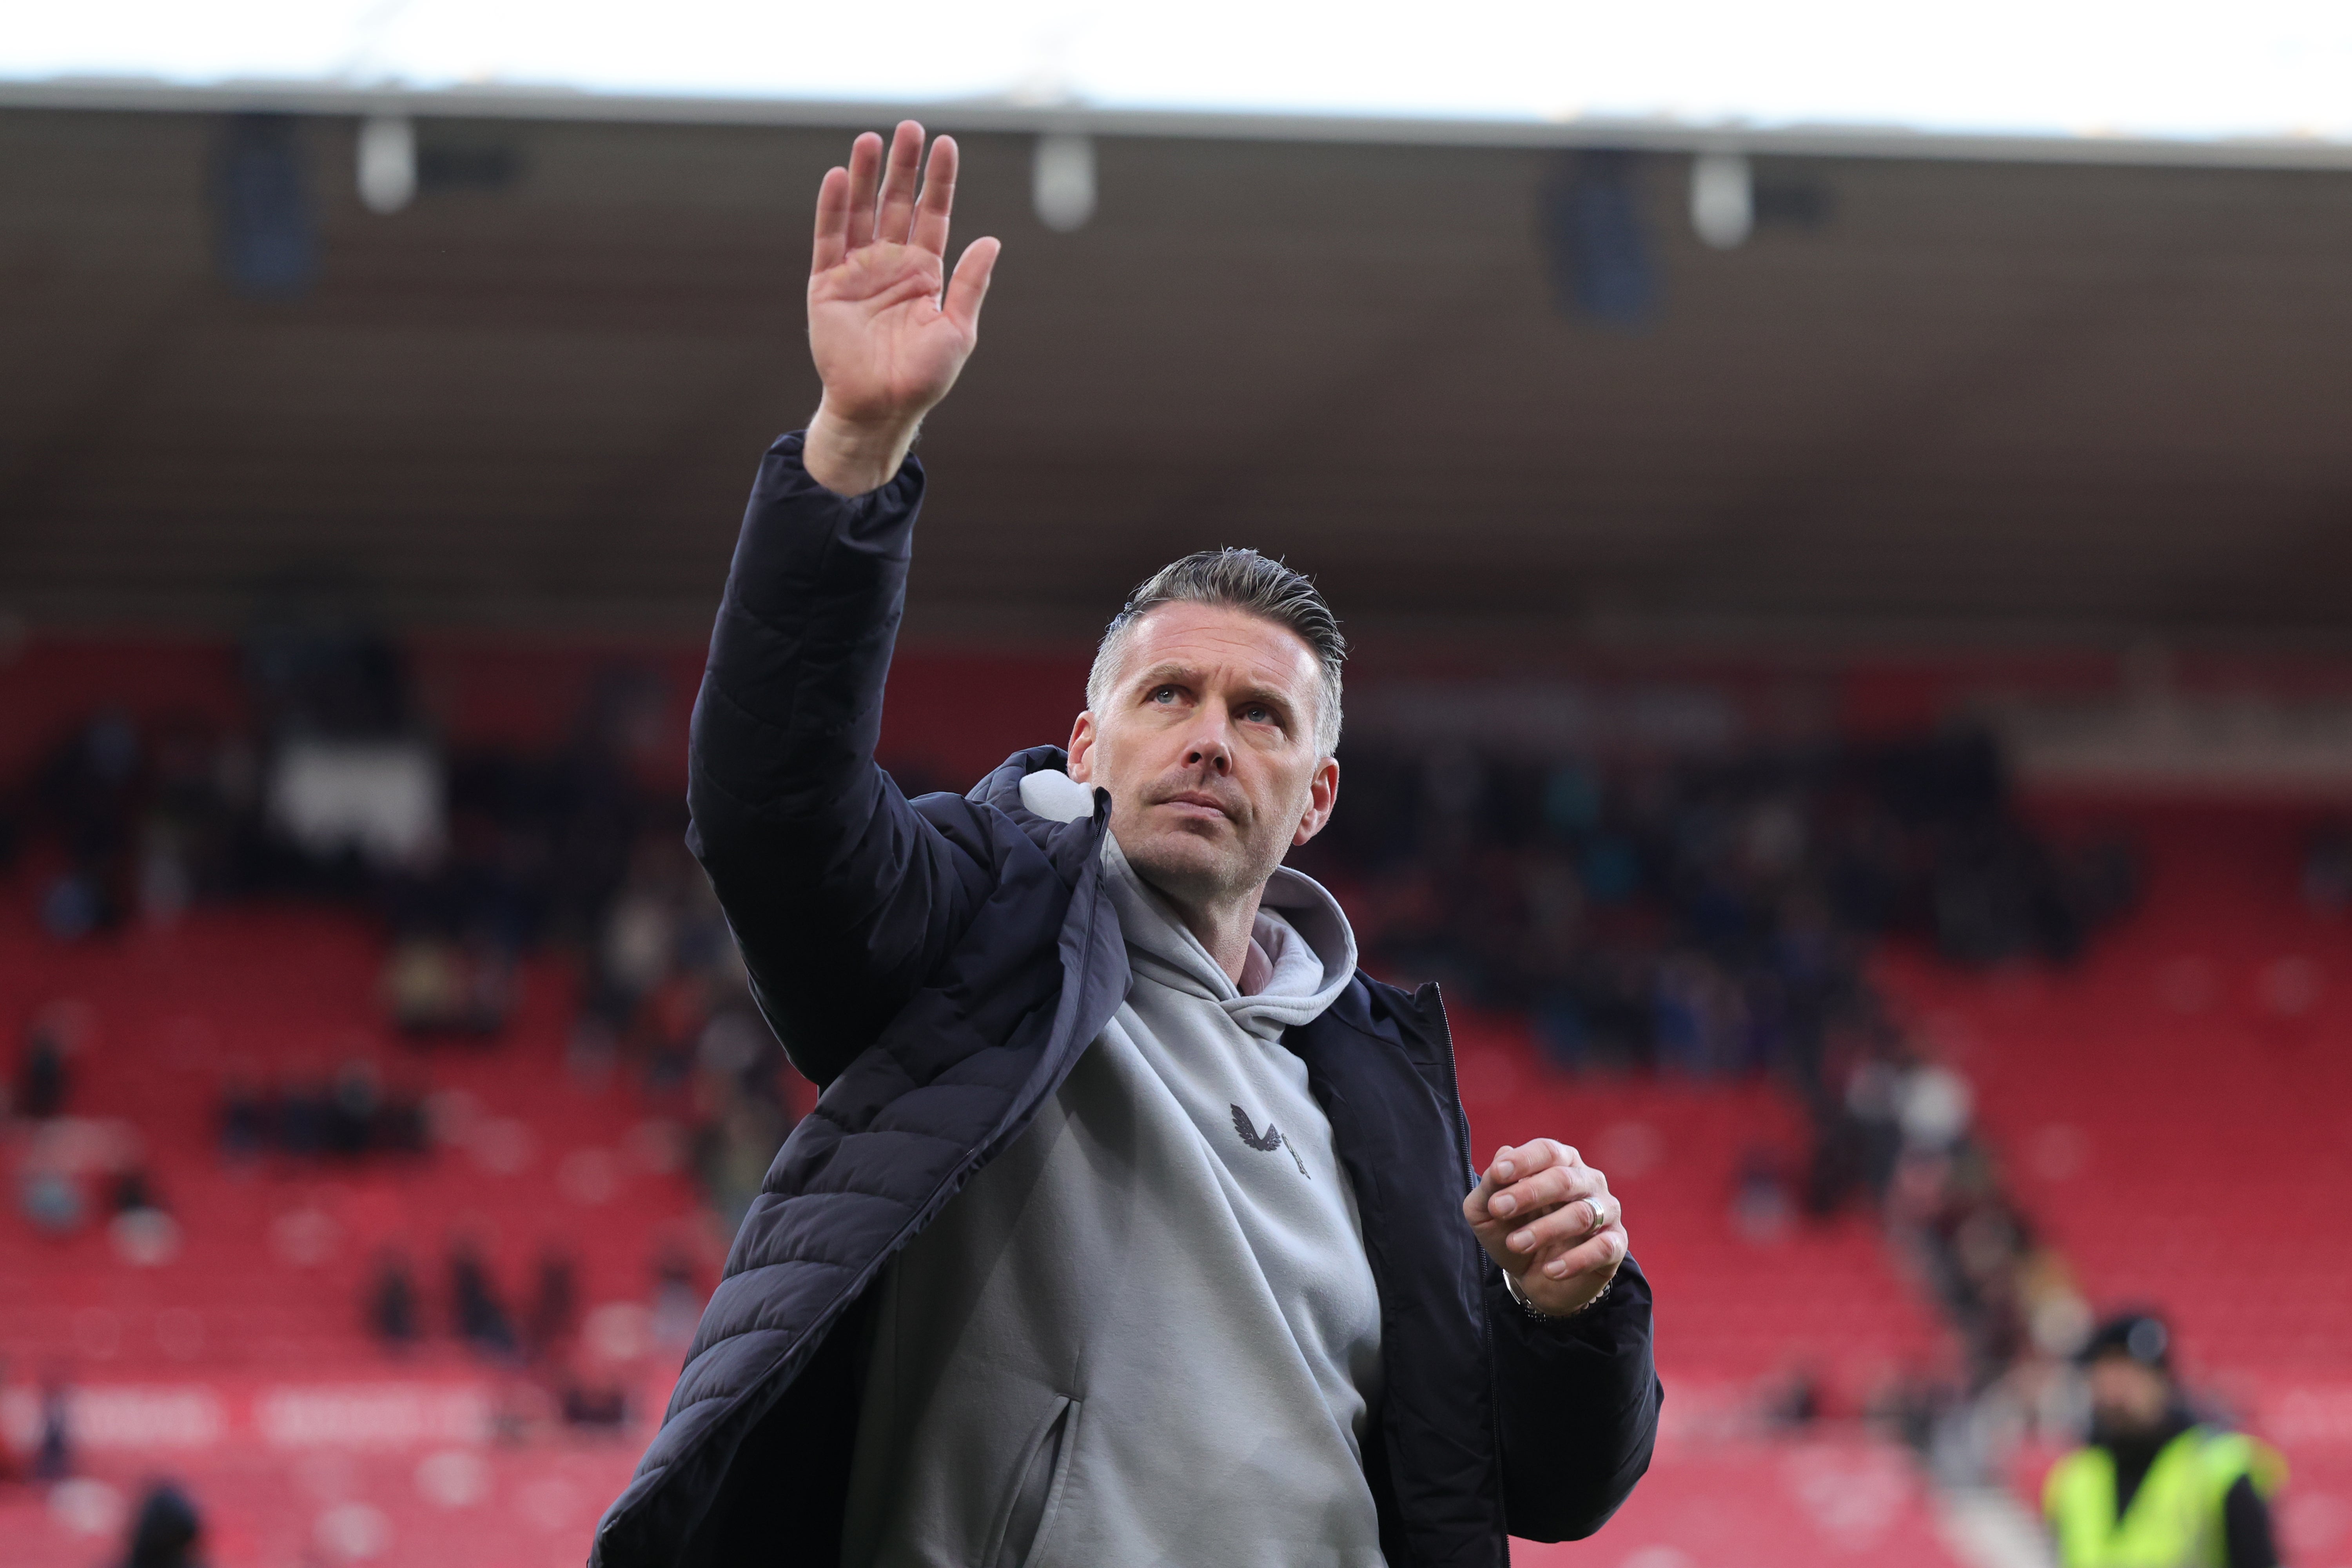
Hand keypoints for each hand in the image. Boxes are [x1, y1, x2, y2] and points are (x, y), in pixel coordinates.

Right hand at [804, 121, 1001, 494]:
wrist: (880, 409)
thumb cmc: (922, 378)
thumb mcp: (957, 330)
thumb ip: (971, 285)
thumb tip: (991, 240)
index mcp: (924, 273)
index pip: (933, 215)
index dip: (939, 181)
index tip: (946, 144)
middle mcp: (890, 265)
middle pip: (897, 204)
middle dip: (903, 167)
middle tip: (909, 128)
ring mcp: (857, 272)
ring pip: (862, 213)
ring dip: (867, 177)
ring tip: (872, 139)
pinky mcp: (827, 285)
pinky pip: (829, 239)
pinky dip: (834, 208)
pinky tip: (841, 177)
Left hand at [1463, 1139, 1626, 1317]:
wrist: (1533, 1277)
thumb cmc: (1513, 1231)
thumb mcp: (1489, 1212)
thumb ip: (1491, 1185)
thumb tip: (1502, 1154)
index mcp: (1559, 1163)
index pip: (1547, 1151)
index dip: (1524, 1160)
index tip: (1499, 1173)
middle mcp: (1587, 1181)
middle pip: (1564, 1179)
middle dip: (1530, 1193)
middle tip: (1499, 1209)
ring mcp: (1606, 1211)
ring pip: (1581, 1214)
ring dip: (1545, 1230)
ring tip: (1516, 1244)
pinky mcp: (1615, 1244)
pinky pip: (1602, 1248)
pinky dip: (1576, 1260)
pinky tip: (1550, 1270)